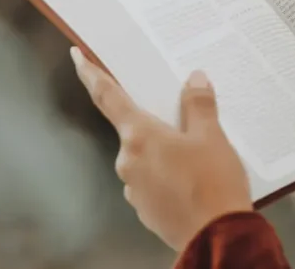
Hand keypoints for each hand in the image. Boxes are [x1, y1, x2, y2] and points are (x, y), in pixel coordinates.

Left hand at [71, 47, 251, 249]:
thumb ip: (199, 106)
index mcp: (139, 136)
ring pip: (146, 158)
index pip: (108, 96)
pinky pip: (153, 182)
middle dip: (154, 123)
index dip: (91, 73)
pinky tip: (192, 181)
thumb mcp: (212, 137)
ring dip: (164, 153)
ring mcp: (134, 188)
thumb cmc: (213, 184)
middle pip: (135, 130)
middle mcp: (128, 161)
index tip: (76, 56)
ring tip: (198, 158)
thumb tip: (194, 79)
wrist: (218, 237)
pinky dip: (168, 176)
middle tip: (183, 121)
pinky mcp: (145, 209)